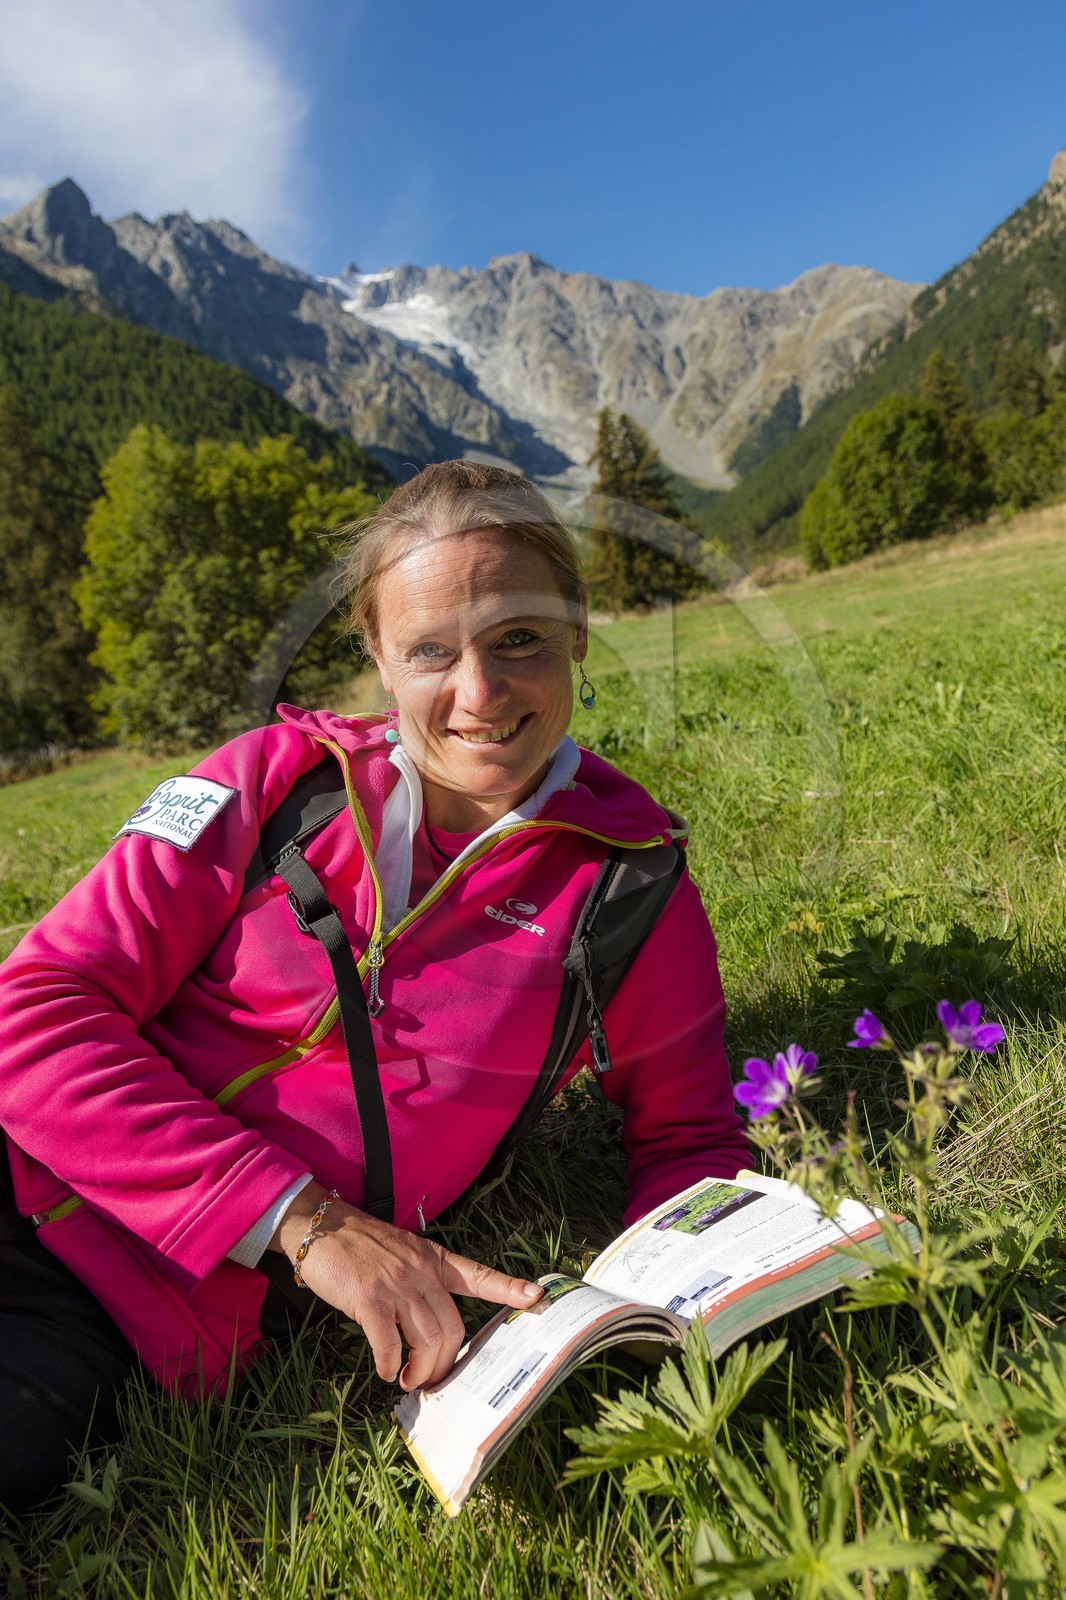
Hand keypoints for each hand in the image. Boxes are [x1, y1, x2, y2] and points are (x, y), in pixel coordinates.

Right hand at [270, 1185, 541, 1389]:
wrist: (320, 1225)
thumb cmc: (358, 1243)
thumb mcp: (401, 1252)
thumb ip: (419, 1280)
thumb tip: (428, 1327)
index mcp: (433, 1259)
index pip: (478, 1274)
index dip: (509, 1288)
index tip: (538, 1297)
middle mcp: (421, 1272)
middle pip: (453, 1329)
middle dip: (445, 1363)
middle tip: (430, 1379)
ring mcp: (397, 1285)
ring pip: (427, 1340)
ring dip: (420, 1371)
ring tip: (408, 1380)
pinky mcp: (370, 1299)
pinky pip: (390, 1344)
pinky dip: (390, 1365)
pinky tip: (385, 1370)